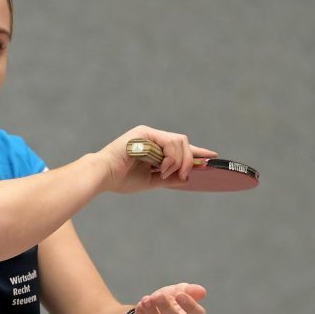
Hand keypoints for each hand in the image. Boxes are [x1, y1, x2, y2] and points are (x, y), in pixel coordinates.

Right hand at [97, 125, 217, 193]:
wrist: (103, 176)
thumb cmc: (120, 179)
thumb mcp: (150, 181)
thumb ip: (168, 178)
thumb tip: (187, 178)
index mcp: (152, 147)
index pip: (179, 147)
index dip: (196, 152)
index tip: (211, 156)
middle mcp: (152, 138)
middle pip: (183, 143)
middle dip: (189, 160)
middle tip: (184, 176)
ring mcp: (148, 134)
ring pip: (179, 141)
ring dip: (178, 160)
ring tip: (166, 173)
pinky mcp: (144, 132)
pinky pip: (169, 141)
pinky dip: (171, 157)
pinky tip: (162, 168)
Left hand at [125, 283, 206, 313]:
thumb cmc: (167, 303)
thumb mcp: (177, 292)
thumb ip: (189, 290)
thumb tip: (202, 291)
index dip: (190, 306)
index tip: (180, 295)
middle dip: (166, 308)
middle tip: (158, 296)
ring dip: (152, 312)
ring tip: (146, 300)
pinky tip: (140, 306)